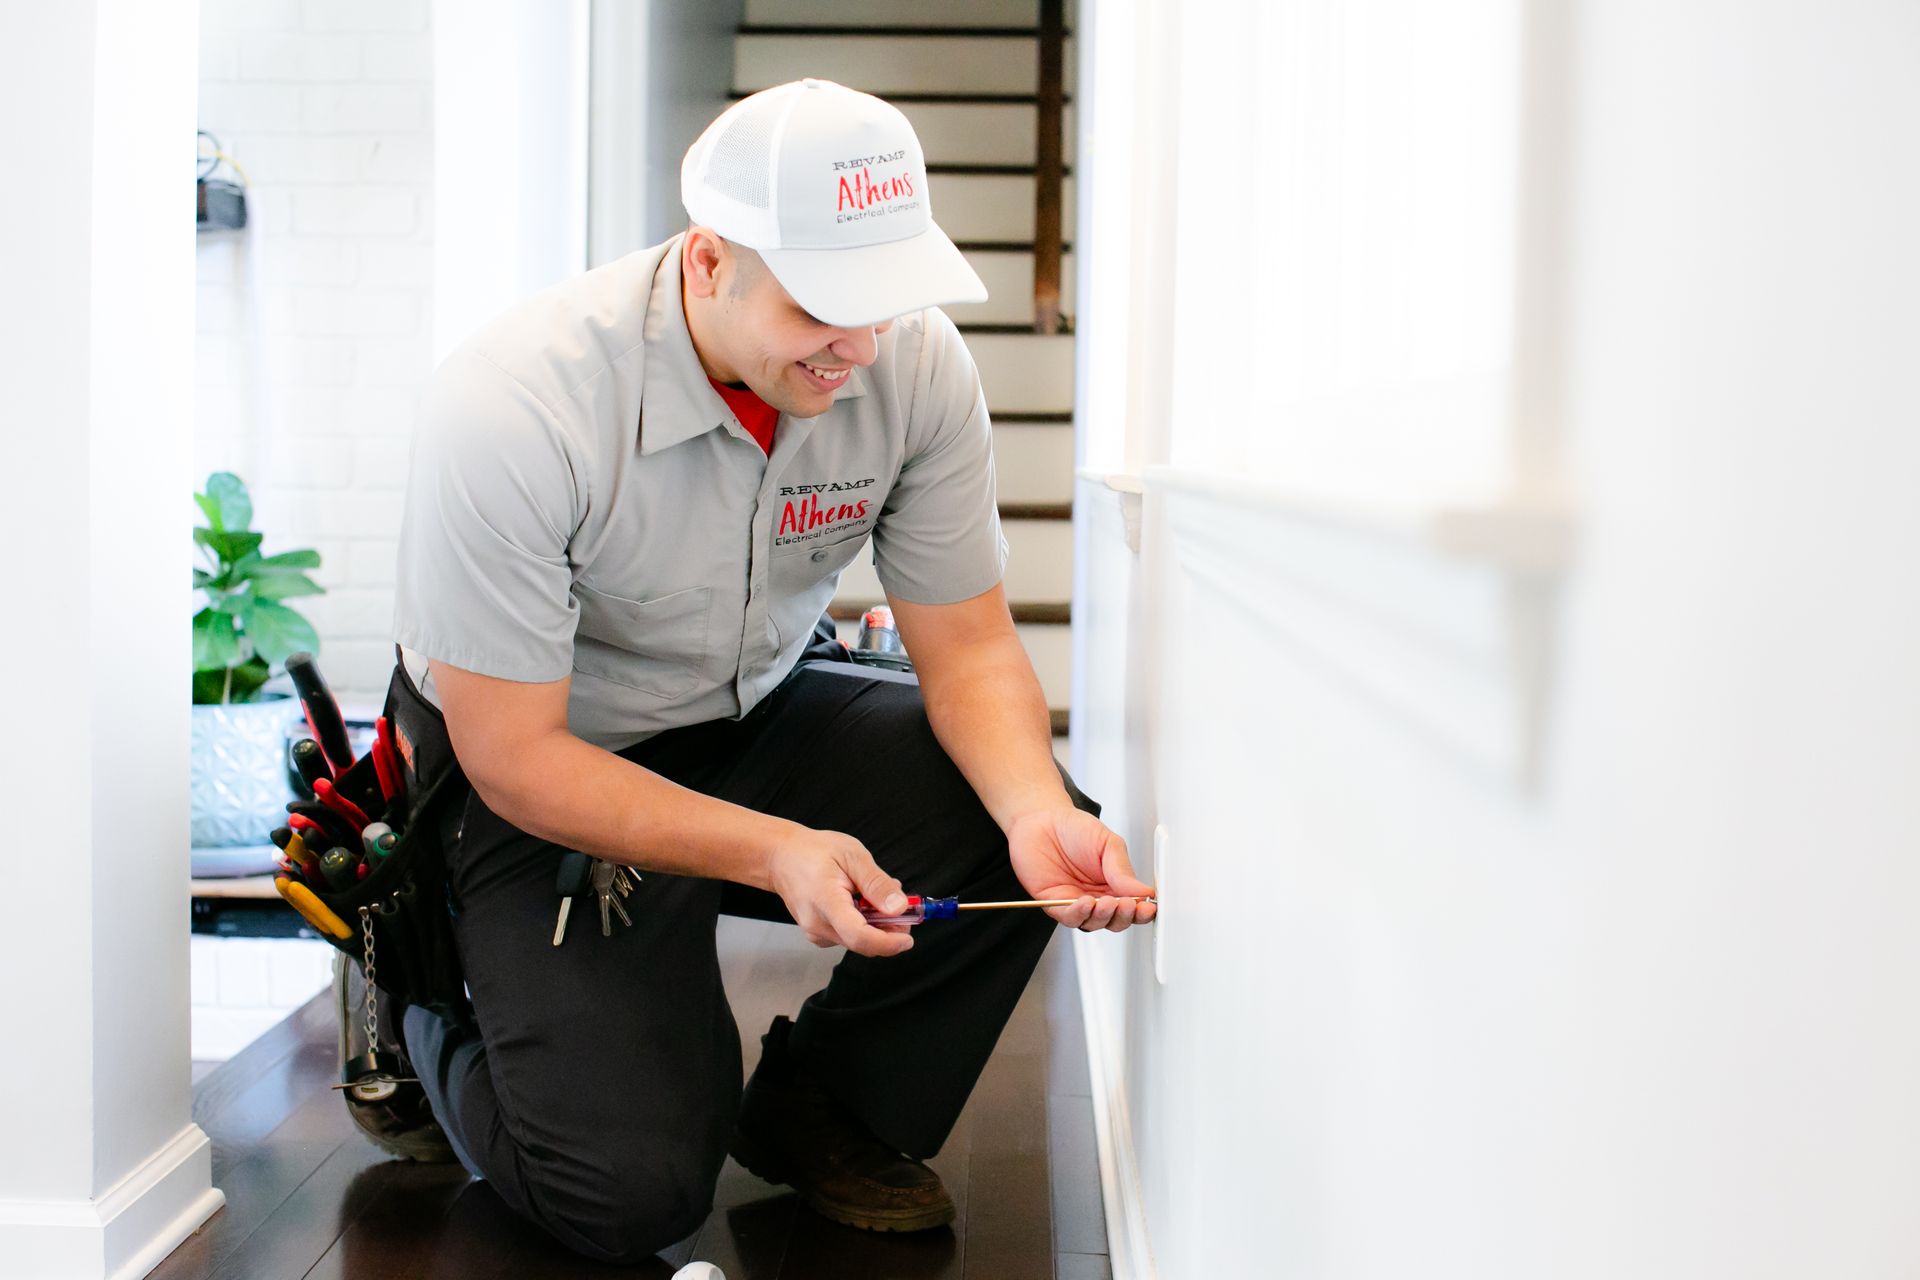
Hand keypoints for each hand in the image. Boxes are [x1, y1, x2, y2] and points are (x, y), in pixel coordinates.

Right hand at [765, 825, 915, 957]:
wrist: (781, 858)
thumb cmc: (814, 852)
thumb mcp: (852, 855)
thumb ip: (876, 883)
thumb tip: (899, 907)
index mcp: (826, 902)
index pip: (859, 936)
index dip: (887, 942)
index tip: (908, 937)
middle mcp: (818, 925)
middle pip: (863, 942)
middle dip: (890, 929)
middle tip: (902, 905)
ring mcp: (816, 933)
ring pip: (859, 941)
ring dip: (877, 924)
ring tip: (875, 894)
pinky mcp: (819, 935)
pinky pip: (849, 936)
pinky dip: (864, 924)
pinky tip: (861, 902)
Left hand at [1006, 808, 1156, 932]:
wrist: (1042, 818)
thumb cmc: (1074, 828)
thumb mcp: (1108, 843)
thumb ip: (1123, 869)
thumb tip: (1145, 891)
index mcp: (1114, 884)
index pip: (1133, 906)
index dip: (1142, 911)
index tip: (1148, 907)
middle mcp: (1096, 896)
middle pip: (1115, 920)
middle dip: (1124, 916)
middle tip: (1128, 904)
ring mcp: (1075, 901)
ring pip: (1094, 922)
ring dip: (1103, 916)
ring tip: (1108, 903)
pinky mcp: (1054, 903)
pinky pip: (1069, 917)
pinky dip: (1079, 913)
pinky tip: (1086, 903)